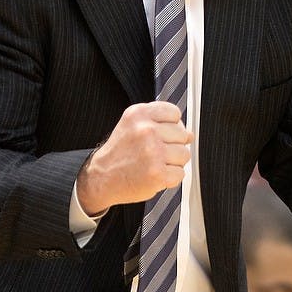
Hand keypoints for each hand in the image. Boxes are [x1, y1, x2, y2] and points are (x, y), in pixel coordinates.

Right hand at [76, 101, 192, 214]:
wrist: (101, 177)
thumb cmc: (121, 151)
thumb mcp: (132, 124)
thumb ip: (160, 122)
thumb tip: (190, 134)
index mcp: (139, 114)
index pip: (174, 114)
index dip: (171, 126)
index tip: (160, 134)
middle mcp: (146, 130)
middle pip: (183, 134)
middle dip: (173, 145)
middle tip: (156, 153)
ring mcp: (153, 152)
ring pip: (184, 154)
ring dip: (173, 162)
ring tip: (156, 164)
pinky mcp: (157, 173)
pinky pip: (180, 173)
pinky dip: (171, 178)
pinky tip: (156, 175)